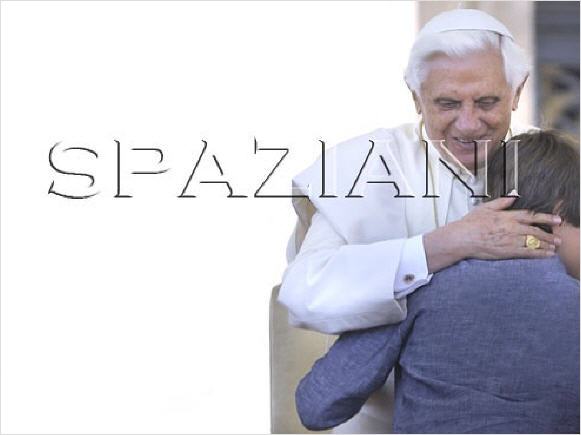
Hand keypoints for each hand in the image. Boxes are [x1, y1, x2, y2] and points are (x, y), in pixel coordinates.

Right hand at [423, 196, 561, 272]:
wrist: (462, 238)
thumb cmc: (470, 223)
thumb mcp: (485, 208)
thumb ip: (501, 202)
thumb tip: (514, 195)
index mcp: (507, 216)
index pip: (531, 216)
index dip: (545, 218)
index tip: (556, 220)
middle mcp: (512, 228)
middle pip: (536, 231)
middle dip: (550, 234)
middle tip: (559, 238)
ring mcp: (511, 240)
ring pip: (534, 242)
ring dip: (547, 244)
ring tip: (555, 247)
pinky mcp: (508, 252)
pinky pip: (527, 253)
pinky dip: (539, 254)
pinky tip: (547, 255)